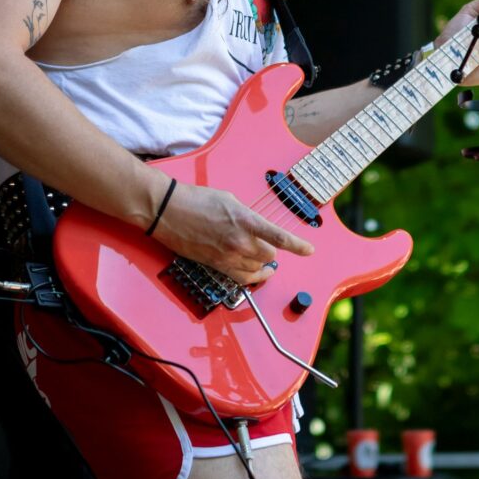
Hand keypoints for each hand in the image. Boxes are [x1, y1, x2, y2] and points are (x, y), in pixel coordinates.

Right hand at [152, 181, 313, 285]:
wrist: (168, 211)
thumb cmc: (195, 200)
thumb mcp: (230, 200)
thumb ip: (247, 216)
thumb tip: (255, 227)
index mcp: (245, 221)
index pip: (279, 237)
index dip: (298, 246)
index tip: (309, 250)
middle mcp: (239, 241)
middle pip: (269, 255)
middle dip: (272, 251)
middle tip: (271, 247)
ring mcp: (227, 256)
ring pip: (257, 268)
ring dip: (262, 264)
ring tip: (264, 260)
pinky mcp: (216, 265)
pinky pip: (242, 278)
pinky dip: (252, 276)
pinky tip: (257, 274)